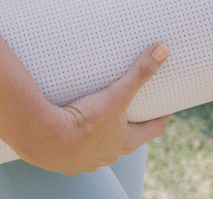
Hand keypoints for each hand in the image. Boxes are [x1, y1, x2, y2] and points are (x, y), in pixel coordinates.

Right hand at [23, 43, 170, 174]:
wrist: (47, 138)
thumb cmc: (85, 120)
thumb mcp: (117, 94)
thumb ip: (139, 73)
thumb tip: (162, 51)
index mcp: (125, 142)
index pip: (152, 130)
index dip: (160, 117)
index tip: (164, 107)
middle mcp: (108, 156)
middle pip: (126, 139)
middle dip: (128, 124)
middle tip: (129, 108)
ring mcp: (87, 161)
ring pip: (100, 147)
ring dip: (101, 135)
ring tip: (98, 116)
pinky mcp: (66, 161)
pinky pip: (75, 150)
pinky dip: (77, 140)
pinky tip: (70, 129)